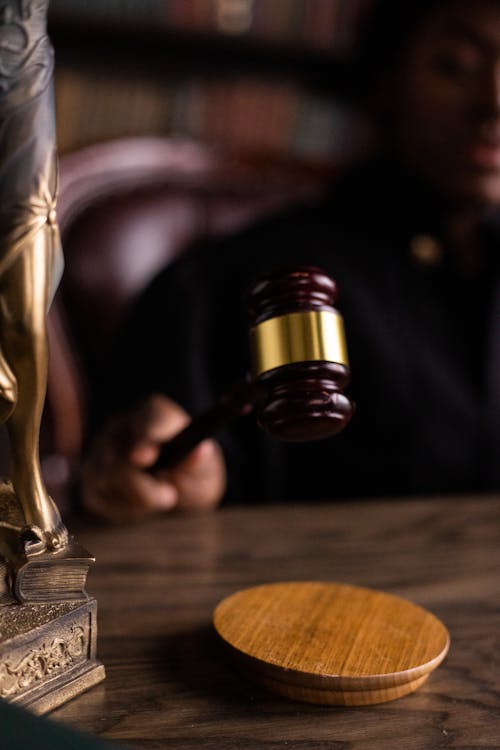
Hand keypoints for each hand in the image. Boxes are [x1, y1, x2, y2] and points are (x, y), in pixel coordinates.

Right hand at [81, 394, 225, 521]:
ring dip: (136, 500)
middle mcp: (122, 427)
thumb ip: (201, 460)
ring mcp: (101, 450)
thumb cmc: (192, 473)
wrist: (177, 490)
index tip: (145, 459)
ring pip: (106, 479)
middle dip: (142, 485)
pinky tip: (141, 507)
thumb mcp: (205, 469)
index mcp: (155, 414)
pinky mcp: (91, 477)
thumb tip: (201, 450)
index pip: (147, 421)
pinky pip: (97, 497)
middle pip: (119, 455)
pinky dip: (121, 509)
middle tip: (169, 497)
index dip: (144, 440)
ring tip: (161, 500)